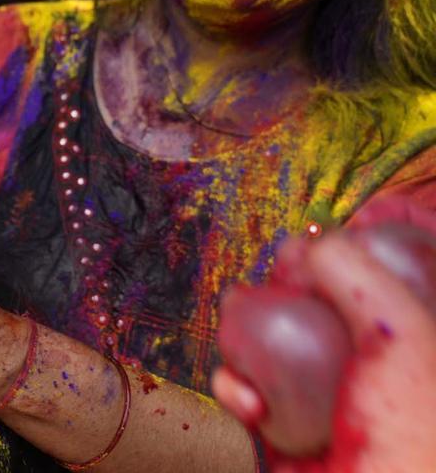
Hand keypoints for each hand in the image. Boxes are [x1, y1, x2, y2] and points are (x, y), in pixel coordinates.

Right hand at [213, 227, 435, 471]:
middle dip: (301, 276)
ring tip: (247, 337)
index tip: (371, 209)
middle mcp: (382, 366)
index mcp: (422, 339)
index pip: (419, 263)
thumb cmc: (418, 442)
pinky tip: (245, 399)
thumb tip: (308, 246)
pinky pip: (247, 387)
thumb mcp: (402, 334)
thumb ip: (355, 272)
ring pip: (280, 335)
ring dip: (249, 331)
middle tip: (291, 268)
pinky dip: (234, 386)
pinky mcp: (287, 430)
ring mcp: (335, 399)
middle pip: (337, 293)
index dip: (399, 227)